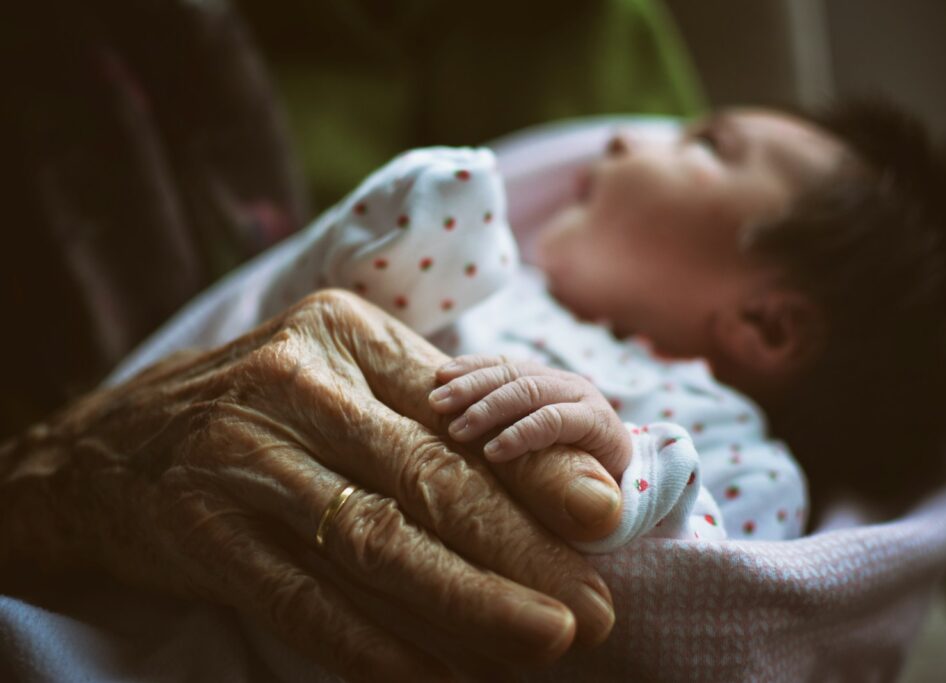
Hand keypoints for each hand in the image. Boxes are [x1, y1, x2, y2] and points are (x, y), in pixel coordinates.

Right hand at [0, 291, 619, 681]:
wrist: (110, 452)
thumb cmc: (267, 413)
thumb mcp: (352, 385)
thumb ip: (450, 425)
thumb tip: (575, 490)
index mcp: (347, 334)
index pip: (457, 412)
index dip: (534, 468)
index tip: (603, 519)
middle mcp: (294, 384)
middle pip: (425, 477)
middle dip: (518, 550)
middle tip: (592, 609)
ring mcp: (241, 457)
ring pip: (372, 540)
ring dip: (465, 602)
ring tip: (542, 644)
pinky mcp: (199, 530)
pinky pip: (301, 597)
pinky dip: (373, 642)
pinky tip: (436, 674)